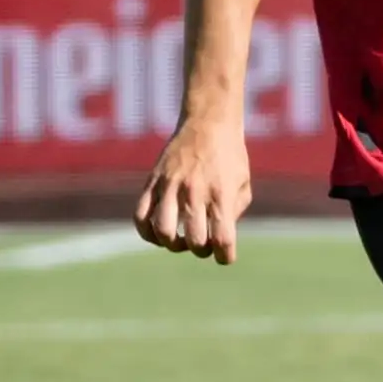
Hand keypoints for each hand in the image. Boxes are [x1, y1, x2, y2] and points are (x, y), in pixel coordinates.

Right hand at [132, 121, 252, 265]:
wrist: (208, 124)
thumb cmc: (230, 157)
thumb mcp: (242, 184)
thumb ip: (232, 213)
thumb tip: (217, 240)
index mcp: (222, 193)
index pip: (223, 238)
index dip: (224, 256)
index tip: (225, 257)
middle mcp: (195, 191)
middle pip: (194, 240)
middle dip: (201, 250)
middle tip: (205, 245)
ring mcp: (170, 186)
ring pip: (163, 232)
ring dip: (173, 245)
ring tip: (181, 241)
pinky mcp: (152, 182)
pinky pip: (140, 216)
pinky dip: (147, 233)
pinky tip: (158, 234)